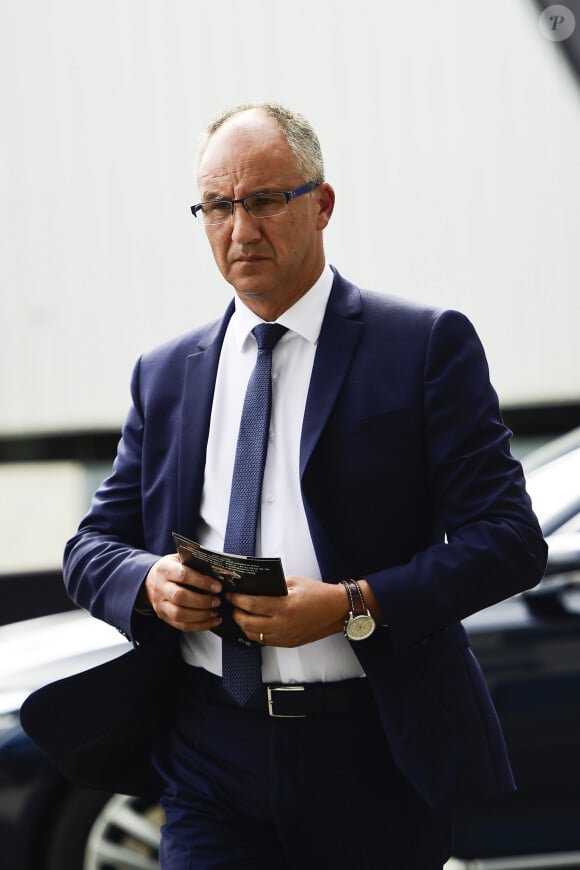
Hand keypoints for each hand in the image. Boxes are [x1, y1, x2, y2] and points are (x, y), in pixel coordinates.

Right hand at [140, 554, 222, 632]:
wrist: (148, 581)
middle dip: (202, 601)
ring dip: (201, 616)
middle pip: (180, 597)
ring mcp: (161, 604)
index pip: (183, 575)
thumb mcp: (178, 559)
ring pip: (179, 614)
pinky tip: (211, 621)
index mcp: (165, 570)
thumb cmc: (169, 569)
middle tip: (217, 601)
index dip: (202, 582)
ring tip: (215, 612)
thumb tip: (216, 569)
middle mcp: (161, 587)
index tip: (217, 587)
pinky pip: (181, 625)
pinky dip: (199, 626)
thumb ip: (193, 562)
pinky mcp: (164, 616)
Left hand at [226, 575, 347, 646]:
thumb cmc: (319, 594)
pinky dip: (256, 633)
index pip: (251, 605)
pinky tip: (254, 624)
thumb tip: (255, 586)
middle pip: (248, 623)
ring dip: (244, 625)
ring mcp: (285, 637)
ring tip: (241, 615)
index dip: (237, 600)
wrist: (337, 610)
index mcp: (283, 606)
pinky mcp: (288, 643)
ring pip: (254, 635)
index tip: (231, 595)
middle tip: (232, 605)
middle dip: (236, 613)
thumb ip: (274, 585)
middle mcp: (282, 624)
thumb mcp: (294, 582)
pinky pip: (265, 641)